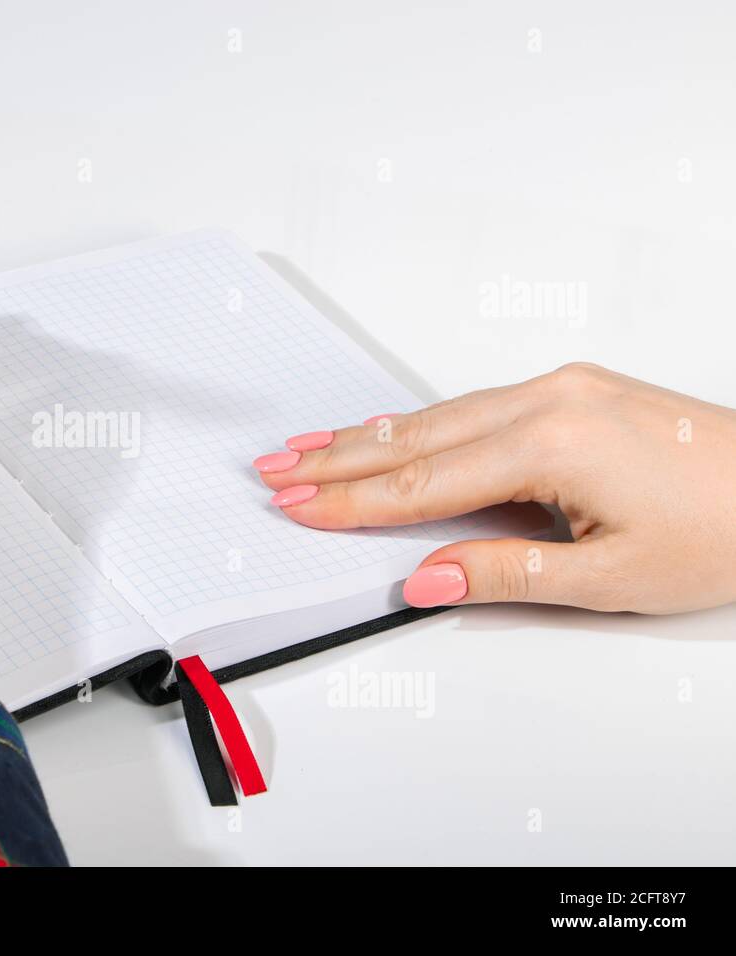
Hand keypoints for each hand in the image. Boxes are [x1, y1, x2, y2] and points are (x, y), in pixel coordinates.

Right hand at [253, 363, 735, 613]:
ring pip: (439, 413)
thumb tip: (427, 579)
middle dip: (338, 456)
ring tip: (310, 448)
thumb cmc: (725, 528)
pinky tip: (391, 431)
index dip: (352, 499)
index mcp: (552, 442)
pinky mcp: (573, 389)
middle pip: (416, 435)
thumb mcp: (614, 575)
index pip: (423, 480)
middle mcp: (549, 399)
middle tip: (275, 468)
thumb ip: (509, 572)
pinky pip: (472, 404)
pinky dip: (420, 424)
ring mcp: (562, 386)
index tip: (298, 505)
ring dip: (369, 436)